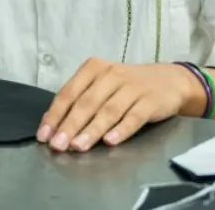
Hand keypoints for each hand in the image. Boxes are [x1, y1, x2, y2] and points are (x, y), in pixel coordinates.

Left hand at [38, 57, 195, 151]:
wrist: (170, 81)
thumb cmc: (127, 86)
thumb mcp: (102, 85)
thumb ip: (80, 101)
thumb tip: (54, 127)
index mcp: (93, 68)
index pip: (68, 93)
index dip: (55, 115)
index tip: (44, 135)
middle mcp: (111, 74)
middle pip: (86, 103)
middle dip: (69, 126)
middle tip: (58, 145)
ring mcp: (132, 87)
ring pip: (108, 111)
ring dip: (91, 130)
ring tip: (78, 146)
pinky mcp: (150, 101)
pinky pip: (133, 118)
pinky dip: (121, 130)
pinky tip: (110, 142)